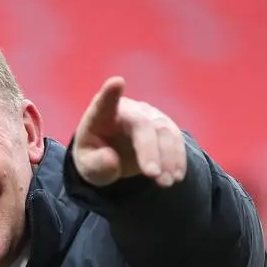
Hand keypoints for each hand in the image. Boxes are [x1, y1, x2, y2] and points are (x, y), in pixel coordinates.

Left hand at [72, 76, 186, 188]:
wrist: (112, 155)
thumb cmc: (95, 157)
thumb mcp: (88, 167)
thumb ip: (96, 164)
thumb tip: (113, 160)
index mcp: (101, 115)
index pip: (104, 102)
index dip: (110, 93)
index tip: (116, 82)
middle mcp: (128, 111)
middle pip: (142, 124)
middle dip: (149, 150)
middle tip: (152, 176)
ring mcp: (149, 116)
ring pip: (164, 131)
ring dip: (168, 158)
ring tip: (165, 183)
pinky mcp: (164, 127)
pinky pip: (176, 139)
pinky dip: (178, 158)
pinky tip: (177, 176)